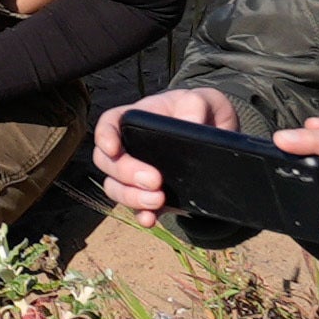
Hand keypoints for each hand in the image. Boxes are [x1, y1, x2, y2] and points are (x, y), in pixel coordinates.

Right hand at [91, 87, 233, 216]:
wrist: (214, 135)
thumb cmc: (198, 110)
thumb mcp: (200, 100)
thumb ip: (194, 106)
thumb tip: (190, 126)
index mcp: (134, 119)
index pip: (108, 124)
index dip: (104, 136)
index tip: (112, 148)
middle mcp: (128, 147)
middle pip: (106, 161)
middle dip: (125, 173)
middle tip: (154, 180)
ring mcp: (136, 174)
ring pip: (115, 188)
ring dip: (132, 197)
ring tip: (158, 199)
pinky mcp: (150, 194)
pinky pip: (137, 208)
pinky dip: (142, 215)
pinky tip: (151, 219)